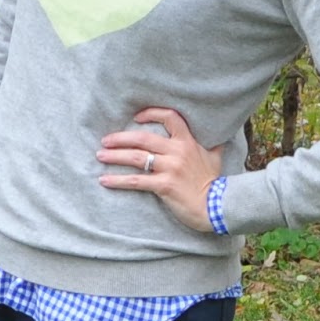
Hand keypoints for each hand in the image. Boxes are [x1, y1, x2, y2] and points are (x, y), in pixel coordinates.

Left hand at [97, 108, 222, 233]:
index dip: (151, 114)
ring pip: (136, 157)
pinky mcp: (164, 186)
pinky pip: (136, 181)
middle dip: (120, 138)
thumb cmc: (214, 183)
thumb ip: (212, 145)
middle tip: (105, 140)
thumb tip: (219, 136)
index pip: (169, 117)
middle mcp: (177, 152)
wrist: (217, 207)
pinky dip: (118, 180)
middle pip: (142, 138)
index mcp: (187, 142)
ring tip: (100, 156)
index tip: (136, 117)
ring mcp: (170, 168)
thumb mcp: (215, 158)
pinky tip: (104, 180)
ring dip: (114, 156)